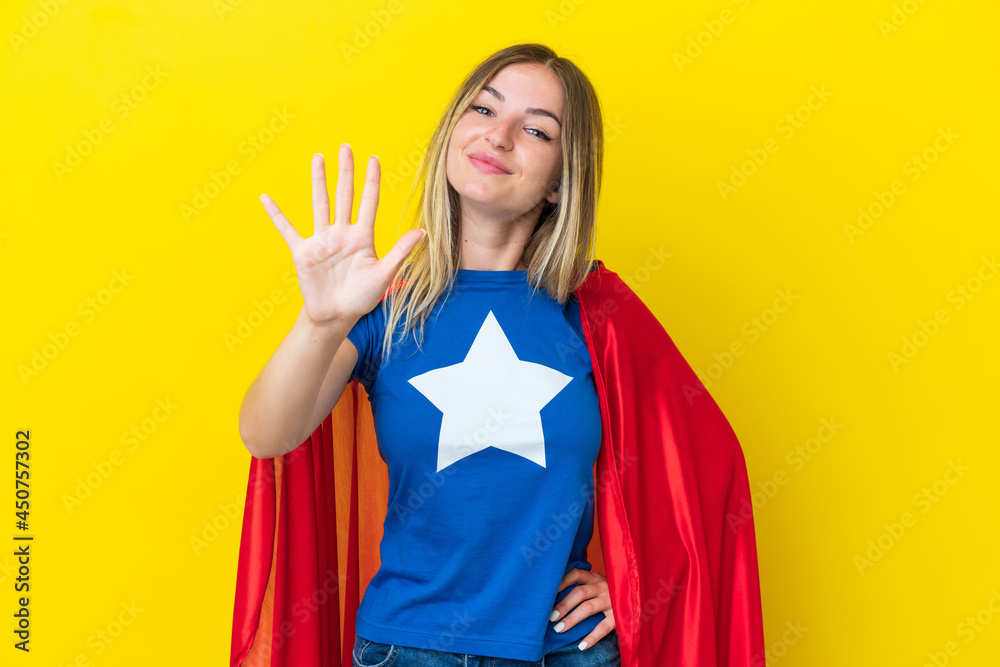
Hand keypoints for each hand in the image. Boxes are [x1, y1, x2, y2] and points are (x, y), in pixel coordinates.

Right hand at [259, 145, 425, 324]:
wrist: (337, 316)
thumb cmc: (362, 297)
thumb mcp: (384, 274)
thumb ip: (400, 251)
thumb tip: (423, 232)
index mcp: (363, 237)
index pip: (368, 203)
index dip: (371, 181)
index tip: (374, 159)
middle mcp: (342, 233)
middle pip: (344, 196)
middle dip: (346, 172)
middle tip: (346, 147)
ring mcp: (322, 241)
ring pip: (320, 204)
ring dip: (318, 181)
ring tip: (318, 158)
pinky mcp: (303, 252)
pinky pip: (287, 230)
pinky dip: (276, 215)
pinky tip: (266, 198)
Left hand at [550, 568, 615, 650]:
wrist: (638, 597)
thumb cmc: (609, 593)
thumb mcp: (597, 585)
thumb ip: (582, 587)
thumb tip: (554, 597)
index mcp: (595, 577)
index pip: (575, 574)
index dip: (560, 582)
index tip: (547, 592)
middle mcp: (602, 586)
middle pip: (579, 593)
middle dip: (563, 605)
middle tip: (551, 617)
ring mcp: (611, 600)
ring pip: (588, 608)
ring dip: (572, 619)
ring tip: (559, 628)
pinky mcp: (619, 615)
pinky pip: (603, 627)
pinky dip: (592, 637)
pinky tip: (581, 646)